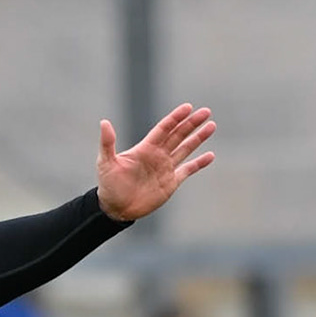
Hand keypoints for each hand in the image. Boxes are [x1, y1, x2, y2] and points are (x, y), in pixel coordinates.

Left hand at [96, 103, 215, 221]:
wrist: (115, 209)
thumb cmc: (108, 185)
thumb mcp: (105, 163)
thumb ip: (108, 143)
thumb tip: (104, 122)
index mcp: (145, 148)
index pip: (164, 129)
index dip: (175, 118)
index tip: (188, 107)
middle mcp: (157, 155)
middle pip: (178, 135)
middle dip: (192, 124)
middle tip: (206, 112)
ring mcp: (165, 168)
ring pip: (185, 149)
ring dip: (198, 138)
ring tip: (211, 126)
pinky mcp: (171, 182)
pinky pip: (188, 170)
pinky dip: (199, 163)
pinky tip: (210, 155)